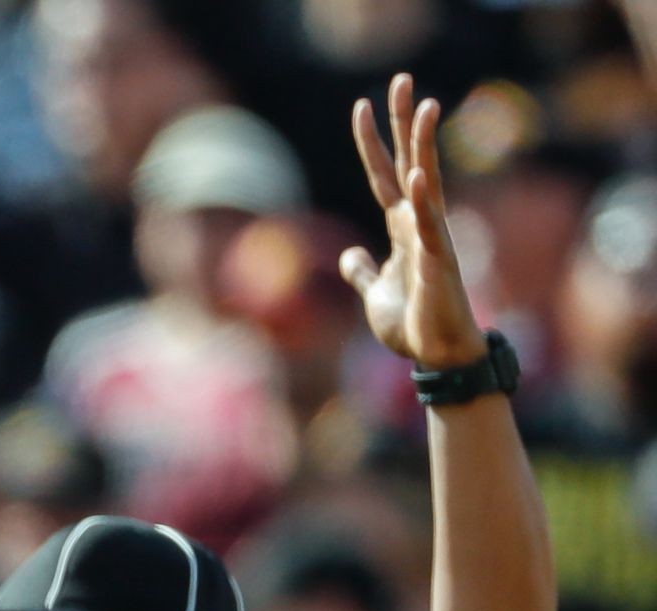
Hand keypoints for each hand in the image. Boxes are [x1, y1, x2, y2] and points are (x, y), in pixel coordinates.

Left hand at [340, 76, 487, 371]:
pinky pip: (431, 227)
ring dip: (425, 145)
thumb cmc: (411, 324)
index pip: (383, 175)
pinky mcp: (438, 263)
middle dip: (403, 123)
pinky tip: (419, 175)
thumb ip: (364, 271)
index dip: (372, 143)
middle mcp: (419, 224)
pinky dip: (423, 202)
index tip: (361, 106)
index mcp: (401, 228)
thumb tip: (348, 256)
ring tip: (426, 106)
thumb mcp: (375, 293)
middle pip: (409, 162)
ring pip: (427, 182)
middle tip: (402, 79)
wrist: (435, 355)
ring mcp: (431, 239)